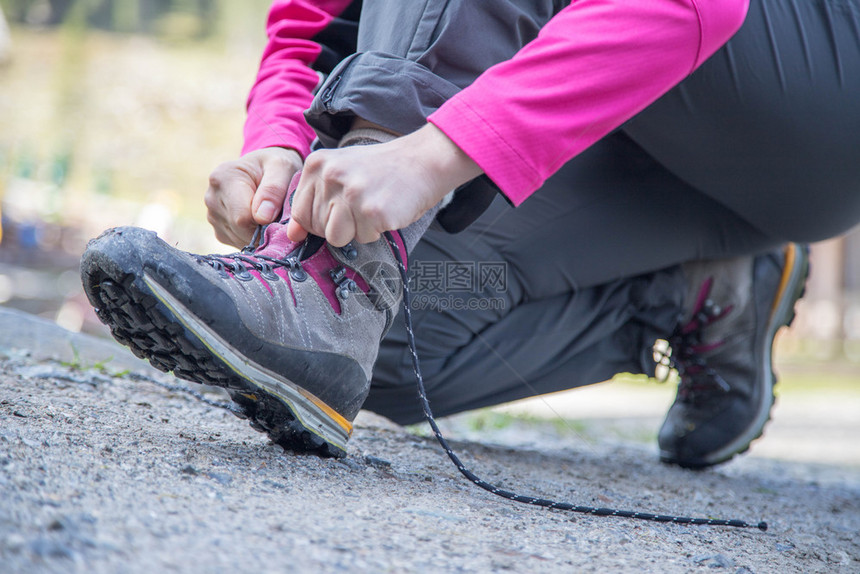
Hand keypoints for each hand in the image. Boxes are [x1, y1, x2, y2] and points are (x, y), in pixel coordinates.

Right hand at [205, 147, 302, 247]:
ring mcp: (213, 216)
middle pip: (241, 230)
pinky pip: (240, 244)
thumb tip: (262, 217)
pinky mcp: (220, 231)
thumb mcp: (281, 167)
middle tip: (280, 214)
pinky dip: (255, 239)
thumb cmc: (274, 166)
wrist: (264, 169)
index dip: (267, 221)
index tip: (280, 212)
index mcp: (223, 178)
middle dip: (265, 228)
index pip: (243, 216)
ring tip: (270, 215)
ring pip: (241, 239)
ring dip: (261, 234)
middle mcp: (212, 198)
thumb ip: (274, 189)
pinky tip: (261, 222)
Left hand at [287, 124, 482, 246]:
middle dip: (339, 225)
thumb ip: (313, 200)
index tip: (339, 209)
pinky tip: (386, 210)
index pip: (299, 212)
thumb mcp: (340, 173)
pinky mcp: (372, 211)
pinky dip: (376, 231)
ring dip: (356, 230)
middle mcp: (330, 176)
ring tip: (372, 208)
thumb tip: (291, 234)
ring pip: (336, 237)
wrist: (422, 161)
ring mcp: (351, 194)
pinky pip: (363, 238)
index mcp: (317, 164)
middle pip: (317, 228)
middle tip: (361, 204)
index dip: (319, 220)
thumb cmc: (381, 170)